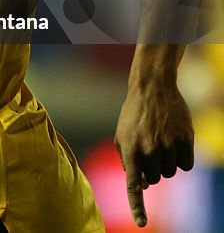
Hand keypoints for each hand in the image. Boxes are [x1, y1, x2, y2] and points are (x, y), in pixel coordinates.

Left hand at [113, 81, 194, 226]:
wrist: (152, 89)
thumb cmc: (134, 116)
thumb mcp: (122, 137)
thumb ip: (129, 162)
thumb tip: (144, 185)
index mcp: (130, 150)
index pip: (134, 185)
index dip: (138, 206)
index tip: (141, 224)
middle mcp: (149, 150)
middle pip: (156, 179)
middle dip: (152, 170)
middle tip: (149, 150)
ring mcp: (168, 145)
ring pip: (171, 173)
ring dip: (166, 163)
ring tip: (159, 142)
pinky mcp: (185, 140)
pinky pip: (186, 165)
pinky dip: (182, 159)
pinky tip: (174, 142)